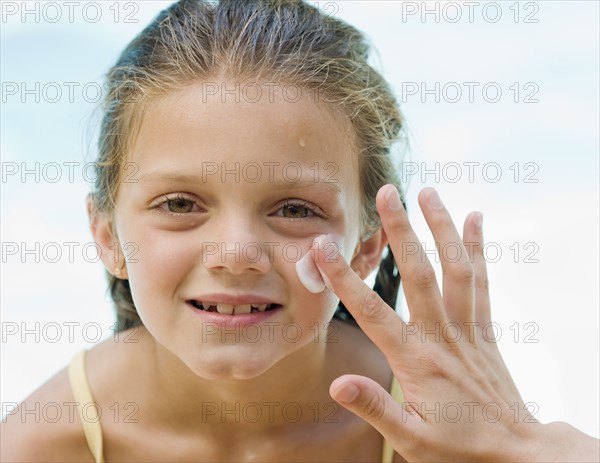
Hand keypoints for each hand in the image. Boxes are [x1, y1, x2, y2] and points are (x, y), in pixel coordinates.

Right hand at [311, 185, 598, 461]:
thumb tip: (337, 384)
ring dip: (442, 228)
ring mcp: (467, 329)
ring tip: (429, 192)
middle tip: (387, 193)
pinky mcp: (484, 330)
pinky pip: (482, 282)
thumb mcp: (411, 442)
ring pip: (456, 270)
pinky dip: (478, 248)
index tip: (323, 247)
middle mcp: (442, 337)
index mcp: (416, 362)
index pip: (372, 313)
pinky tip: (474, 219)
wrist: (517, 453)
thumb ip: (375, 409)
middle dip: (402, 232)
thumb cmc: (460, 450)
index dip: (343, 278)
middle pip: (420, 275)